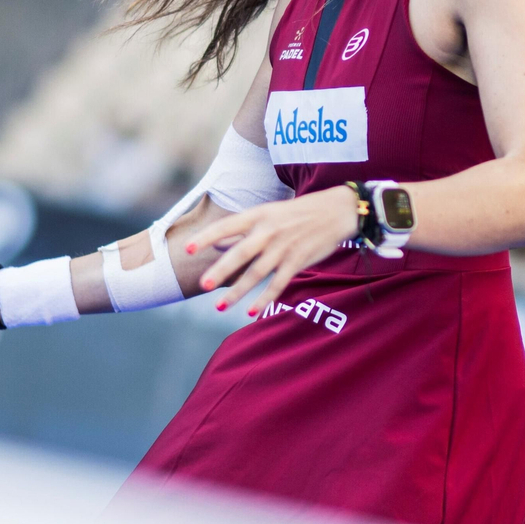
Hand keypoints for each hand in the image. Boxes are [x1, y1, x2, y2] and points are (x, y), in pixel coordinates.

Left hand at [184, 184, 360, 316]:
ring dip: (238, 291)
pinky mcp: (298, 261)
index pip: (227, 226)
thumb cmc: (298, 212)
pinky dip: (265, 299)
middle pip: (240, 253)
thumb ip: (242, 231)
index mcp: (258, 215)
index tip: (187, 249)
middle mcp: (269, 231)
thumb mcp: (268, 214)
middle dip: (221, 270)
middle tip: (202, 285)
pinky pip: (278, 284)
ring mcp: (284, 248)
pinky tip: (251, 312)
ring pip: (257, 273)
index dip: (206, 238)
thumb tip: (216, 245)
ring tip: (220, 307)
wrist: (337, 211)